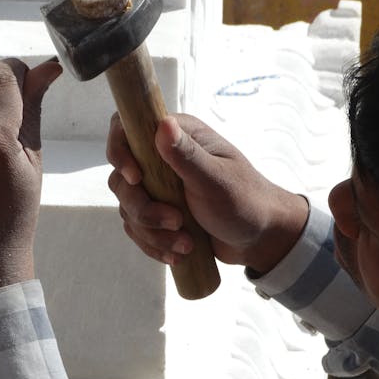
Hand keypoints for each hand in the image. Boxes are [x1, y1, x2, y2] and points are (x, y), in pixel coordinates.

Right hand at [107, 113, 308, 273]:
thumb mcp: (216, 179)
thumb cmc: (245, 201)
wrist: (258, 239)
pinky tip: (177, 254)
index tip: (136, 179)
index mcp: (177, 136)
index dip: (120, 153)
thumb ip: (187, 154)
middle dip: (143, 209)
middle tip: (176, 222)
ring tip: (185, 244)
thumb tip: (163, 124)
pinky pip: (136, 229)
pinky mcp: (156, 213)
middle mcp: (161, 158)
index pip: (127, 129)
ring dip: (152, 232)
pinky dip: (153, 245)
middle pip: (122, 180)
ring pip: (128, 209)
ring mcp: (156, 188)